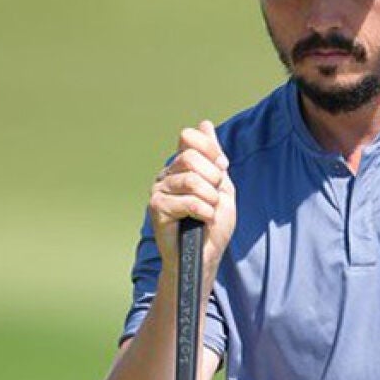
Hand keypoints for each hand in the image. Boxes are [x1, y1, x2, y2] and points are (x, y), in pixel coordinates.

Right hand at [149, 120, 235, 277]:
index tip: (222, 167)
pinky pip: (188, 201)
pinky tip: (204, 221)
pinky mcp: (156, 208)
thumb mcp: (221, 185)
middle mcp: (167, 174)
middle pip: (190, 158)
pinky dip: (204, 212)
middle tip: (215, 196)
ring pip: (191, 180)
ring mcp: (159, 190)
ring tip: (210, 211)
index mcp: (181, 166)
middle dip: (213, 178)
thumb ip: (213, 157)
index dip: (210, 149)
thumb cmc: (213, 223)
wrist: (206, 255)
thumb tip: (204, 124)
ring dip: (210, 198)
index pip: (188, 137)